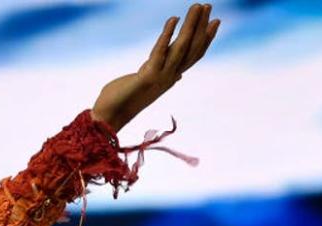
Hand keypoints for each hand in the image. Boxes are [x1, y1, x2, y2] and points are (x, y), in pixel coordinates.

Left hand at [92, 3, 219, 131]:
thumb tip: (178, 76)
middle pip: (191, 48)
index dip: (206, 39)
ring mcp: (160, 78)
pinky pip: (160, 51)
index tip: (215, 21)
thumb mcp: (146, 84)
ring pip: (181, 47)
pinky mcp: (147, 77)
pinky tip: (173, 18)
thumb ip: (160, 76)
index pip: (193, 56)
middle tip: (207, 5)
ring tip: (197, 6)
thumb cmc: (121, 101)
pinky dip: (167, 34)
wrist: (107, 118)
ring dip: (191, 25)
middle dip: (200, 26)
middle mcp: (169, 78)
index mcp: (169, 78)